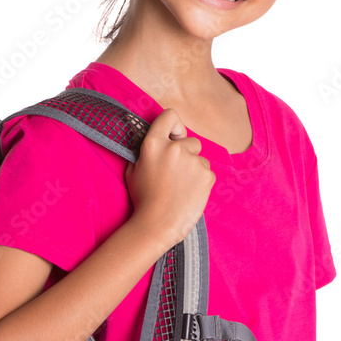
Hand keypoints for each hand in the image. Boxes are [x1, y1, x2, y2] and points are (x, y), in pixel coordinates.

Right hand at [124, 108, 215, 248]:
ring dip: (193, 168)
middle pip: (191, 141)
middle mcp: (175, 149)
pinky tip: (189, 194)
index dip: (175, 126)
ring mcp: (193, 162)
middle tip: (175, 174)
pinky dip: (201, 182)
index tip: (174, 137)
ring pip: (200, 158)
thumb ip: (145, 151)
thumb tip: (154, 140)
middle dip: (186, 153)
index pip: (170, 116)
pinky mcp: (207, 175)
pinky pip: (207, 172)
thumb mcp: (133, 170)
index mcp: (154, 144)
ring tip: (181, 187)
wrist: (158, 225)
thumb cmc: (143, 200)